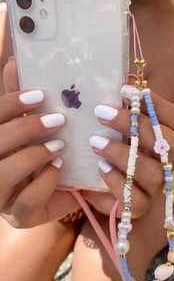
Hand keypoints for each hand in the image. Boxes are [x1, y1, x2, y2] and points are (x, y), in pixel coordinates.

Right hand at [0, 59, 78, 227]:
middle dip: (25, 129)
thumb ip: (21, 102)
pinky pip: (26, 202)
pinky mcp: (19, 216)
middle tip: (57, 119)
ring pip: (1, 175)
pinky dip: (44, 182)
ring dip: (32, 156)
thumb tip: (14, 63)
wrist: (60, 191)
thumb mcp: (33, 127)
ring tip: (59, 145)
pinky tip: (59, 168)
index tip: (39, 94)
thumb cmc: (42, 153)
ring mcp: (0, 196)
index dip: (11, 104)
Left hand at [83, 82, 173, 217]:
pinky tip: (99, 167)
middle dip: (133, 125)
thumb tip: (129, 78)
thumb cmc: (117, 149)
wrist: (110, 188)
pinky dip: (116, 181)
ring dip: (122, 154)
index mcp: (166, 138)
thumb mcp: (120, 126)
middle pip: (166, 143)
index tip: (127, 91)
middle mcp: (166, 161)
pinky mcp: (139, 206)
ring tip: (95, 142)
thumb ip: (127, 106)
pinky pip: (135, 198)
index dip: (157, 104)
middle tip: (101, 111)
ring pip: (152, 172)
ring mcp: (155, 186)